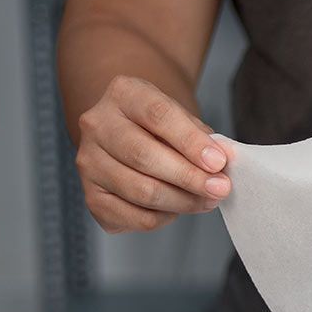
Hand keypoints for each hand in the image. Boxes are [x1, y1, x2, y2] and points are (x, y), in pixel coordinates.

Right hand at [74, 75, 230, 233]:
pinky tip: (178, 208)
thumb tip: (223, 159)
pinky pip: (135, 217)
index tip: (218, 162)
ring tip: (207, 201)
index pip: (157, 115)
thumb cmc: (163, 127)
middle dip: (189, 177)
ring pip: (140, 191)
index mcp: (123, 94)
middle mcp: (97, 125)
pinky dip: (164, 217)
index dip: (191, 142)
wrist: (133, 134)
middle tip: (220, 189)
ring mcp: (89, 162)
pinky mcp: (92, 197)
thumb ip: (202, 138)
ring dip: (182, 201)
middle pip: (143, 156)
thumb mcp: (183, 119)